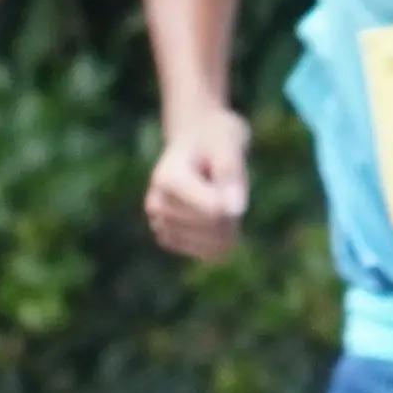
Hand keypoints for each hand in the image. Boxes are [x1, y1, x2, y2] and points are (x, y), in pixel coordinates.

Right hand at [145, 110, 251, 262]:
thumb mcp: (229, 145)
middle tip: (222, 183)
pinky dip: (223, 237)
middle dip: (232, 210)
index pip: (215, 212)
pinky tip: (213, 213)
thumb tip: (236, 211)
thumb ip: (231, 174)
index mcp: (167, 181)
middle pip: (217, 229)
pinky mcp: (170, 240)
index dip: (234, 199)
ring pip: (217, 246)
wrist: (194, 138)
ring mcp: (160, 225)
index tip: (228, 174)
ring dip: (229, 224)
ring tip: (215, 195)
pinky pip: (212, 253)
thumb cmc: (214, 139)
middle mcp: (157, 206)